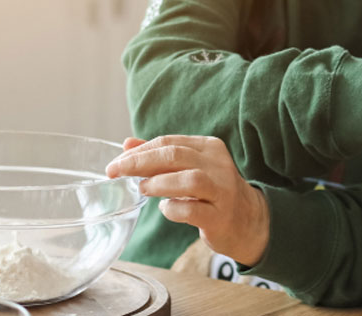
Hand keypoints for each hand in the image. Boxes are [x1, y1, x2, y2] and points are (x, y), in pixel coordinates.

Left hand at [106, 135, 269, 265]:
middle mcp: (218, 165)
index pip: (168, 142)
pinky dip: (173, 209)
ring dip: (158, 183)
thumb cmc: (212, 192)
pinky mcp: (220, 216)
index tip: (115, 163)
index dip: (138, 151)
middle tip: (114, 172)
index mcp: (208, 148)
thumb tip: (127, 144)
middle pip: (175, 155)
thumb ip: (160, 156)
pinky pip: (192, 210)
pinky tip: (166, 209)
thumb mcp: (189, 168)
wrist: (248, 220)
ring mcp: (222, 190)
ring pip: (189, 179)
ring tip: (142, 188)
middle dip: (139, 162)